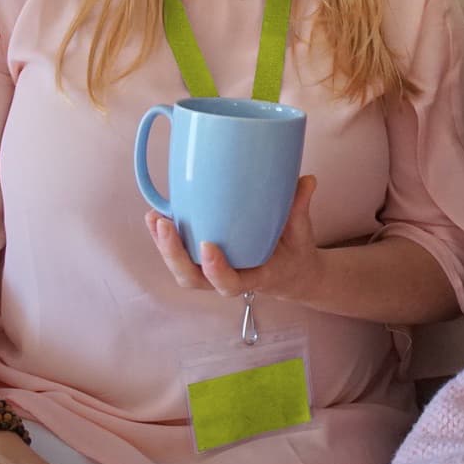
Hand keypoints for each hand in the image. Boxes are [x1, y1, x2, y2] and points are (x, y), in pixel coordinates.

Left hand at [146, 175, 324, 299]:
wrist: (291, 271)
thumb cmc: (294, 251)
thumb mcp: (302, 232)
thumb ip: (301, 206)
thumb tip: (308, 179)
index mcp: (255, 277)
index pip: (230, 284)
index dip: (216, 270)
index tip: (208, 246)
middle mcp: (228, 278)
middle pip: (193, 279)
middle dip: (174, 255)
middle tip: (166, 225)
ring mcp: (213, 271)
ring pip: (182, 269)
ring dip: (164, 247)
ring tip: (155, 218)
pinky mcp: (204, 259)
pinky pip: (181, 256)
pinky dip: (165, 239)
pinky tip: (156, 216)